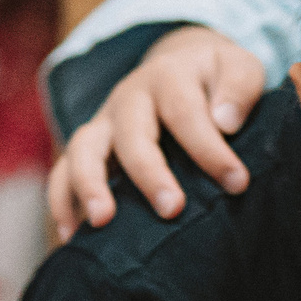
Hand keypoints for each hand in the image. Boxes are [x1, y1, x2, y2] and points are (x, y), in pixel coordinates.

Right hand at [45, 25, 265, 238]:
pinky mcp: (90, 145)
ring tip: (102, 221)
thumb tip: (226, 121)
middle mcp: (129, 96)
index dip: (210, 150)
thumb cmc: (216, 77)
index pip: (186, 112)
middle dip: (149, 173)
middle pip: (131, 133)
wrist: (181, 64)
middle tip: (172, 209)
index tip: (237, 182)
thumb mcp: (239, 67)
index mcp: (169, 76)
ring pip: (83, 148)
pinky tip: (72, 236)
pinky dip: (61, 201)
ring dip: (89, 184)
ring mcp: (105, 121)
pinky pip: (63, 171)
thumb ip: (239, 88)